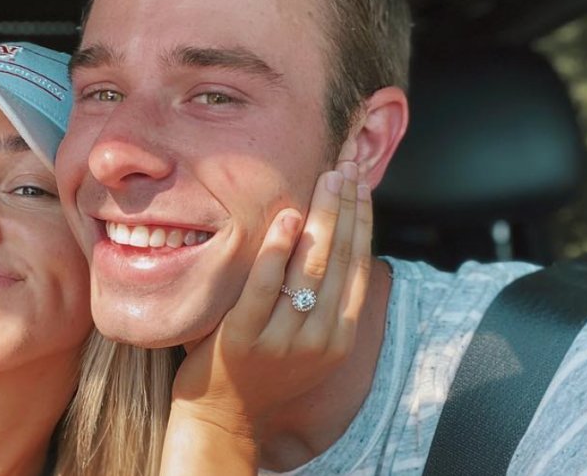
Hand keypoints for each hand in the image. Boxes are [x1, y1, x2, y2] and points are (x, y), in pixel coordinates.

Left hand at [161, 162, 372, 473]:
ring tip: (326, 179)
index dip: (363, 220)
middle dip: (347, 207)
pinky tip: (286, 216)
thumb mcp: (309, 343)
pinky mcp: (243, 337)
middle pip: (340, 260)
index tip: (361, 183)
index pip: (359, 267)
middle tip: (347, 165)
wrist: (223, 422)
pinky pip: (264, 286)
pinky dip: (277, 249)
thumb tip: (333, 242)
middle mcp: (318, 339)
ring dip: (322, 217)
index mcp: (340, 337)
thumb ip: (322, 301)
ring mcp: (282, 339)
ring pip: (310, 268)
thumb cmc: (264, 374)